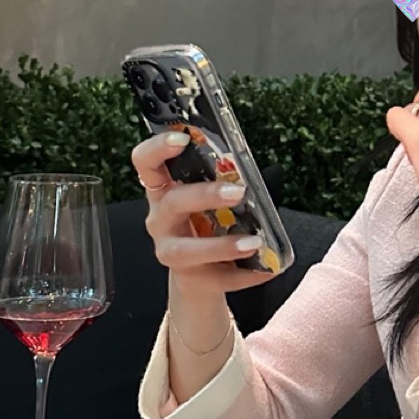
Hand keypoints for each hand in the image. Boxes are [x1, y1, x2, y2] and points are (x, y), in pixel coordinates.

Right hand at [130, 132, 280, 296]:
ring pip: (186, 250)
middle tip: (237, 192)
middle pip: (173, 202)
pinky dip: (245, 274)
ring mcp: (170, 251)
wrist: (201, 276)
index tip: (181, 140)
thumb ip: (233, 182)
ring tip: (253, 243)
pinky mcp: (188, 278)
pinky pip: (216, 278)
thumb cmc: (209, 225)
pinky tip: (267, 268)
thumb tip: (272, 170)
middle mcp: (161, 219)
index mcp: (165, 190)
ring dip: (221, 246)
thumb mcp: (215, 199)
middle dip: (205, 196)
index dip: (159, 148)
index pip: (146, 162)